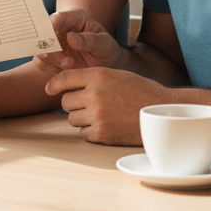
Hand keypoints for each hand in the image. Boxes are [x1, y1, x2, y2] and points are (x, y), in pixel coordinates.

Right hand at [34, 10, 130, 75]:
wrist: (108, 67)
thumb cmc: (107, 49)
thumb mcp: (104, 44)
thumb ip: (89, 40)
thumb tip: (70, 37)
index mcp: (74, 19)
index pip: (58, 18)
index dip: (52, 24)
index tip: (53, 32)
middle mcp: (60, 30)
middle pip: (44, 32)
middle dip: (46, 42)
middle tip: (55, 51)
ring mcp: (55, 45)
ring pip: (41, 48)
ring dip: (50, 57)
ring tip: (69, 64)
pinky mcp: (52, 61)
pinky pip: (41, 63)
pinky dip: (47, 67)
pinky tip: (64, 70)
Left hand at [45, 67, 166, 144]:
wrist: (161, 113)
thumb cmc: (140, 91)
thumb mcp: (116, 75)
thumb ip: (93, 79)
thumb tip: (68, 86)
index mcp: (98, 76)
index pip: (65, 78)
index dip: (54, 84)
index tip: (48, 89)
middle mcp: (94, 94)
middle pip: (66, 101)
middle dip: (74, 104)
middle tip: (88, 105)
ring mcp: (97, 115)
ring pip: (72, 119)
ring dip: (82, 118)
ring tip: (101, 115)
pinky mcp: (102, 134)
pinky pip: (83, 133)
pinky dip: (91, 131)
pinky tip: (105, 126)